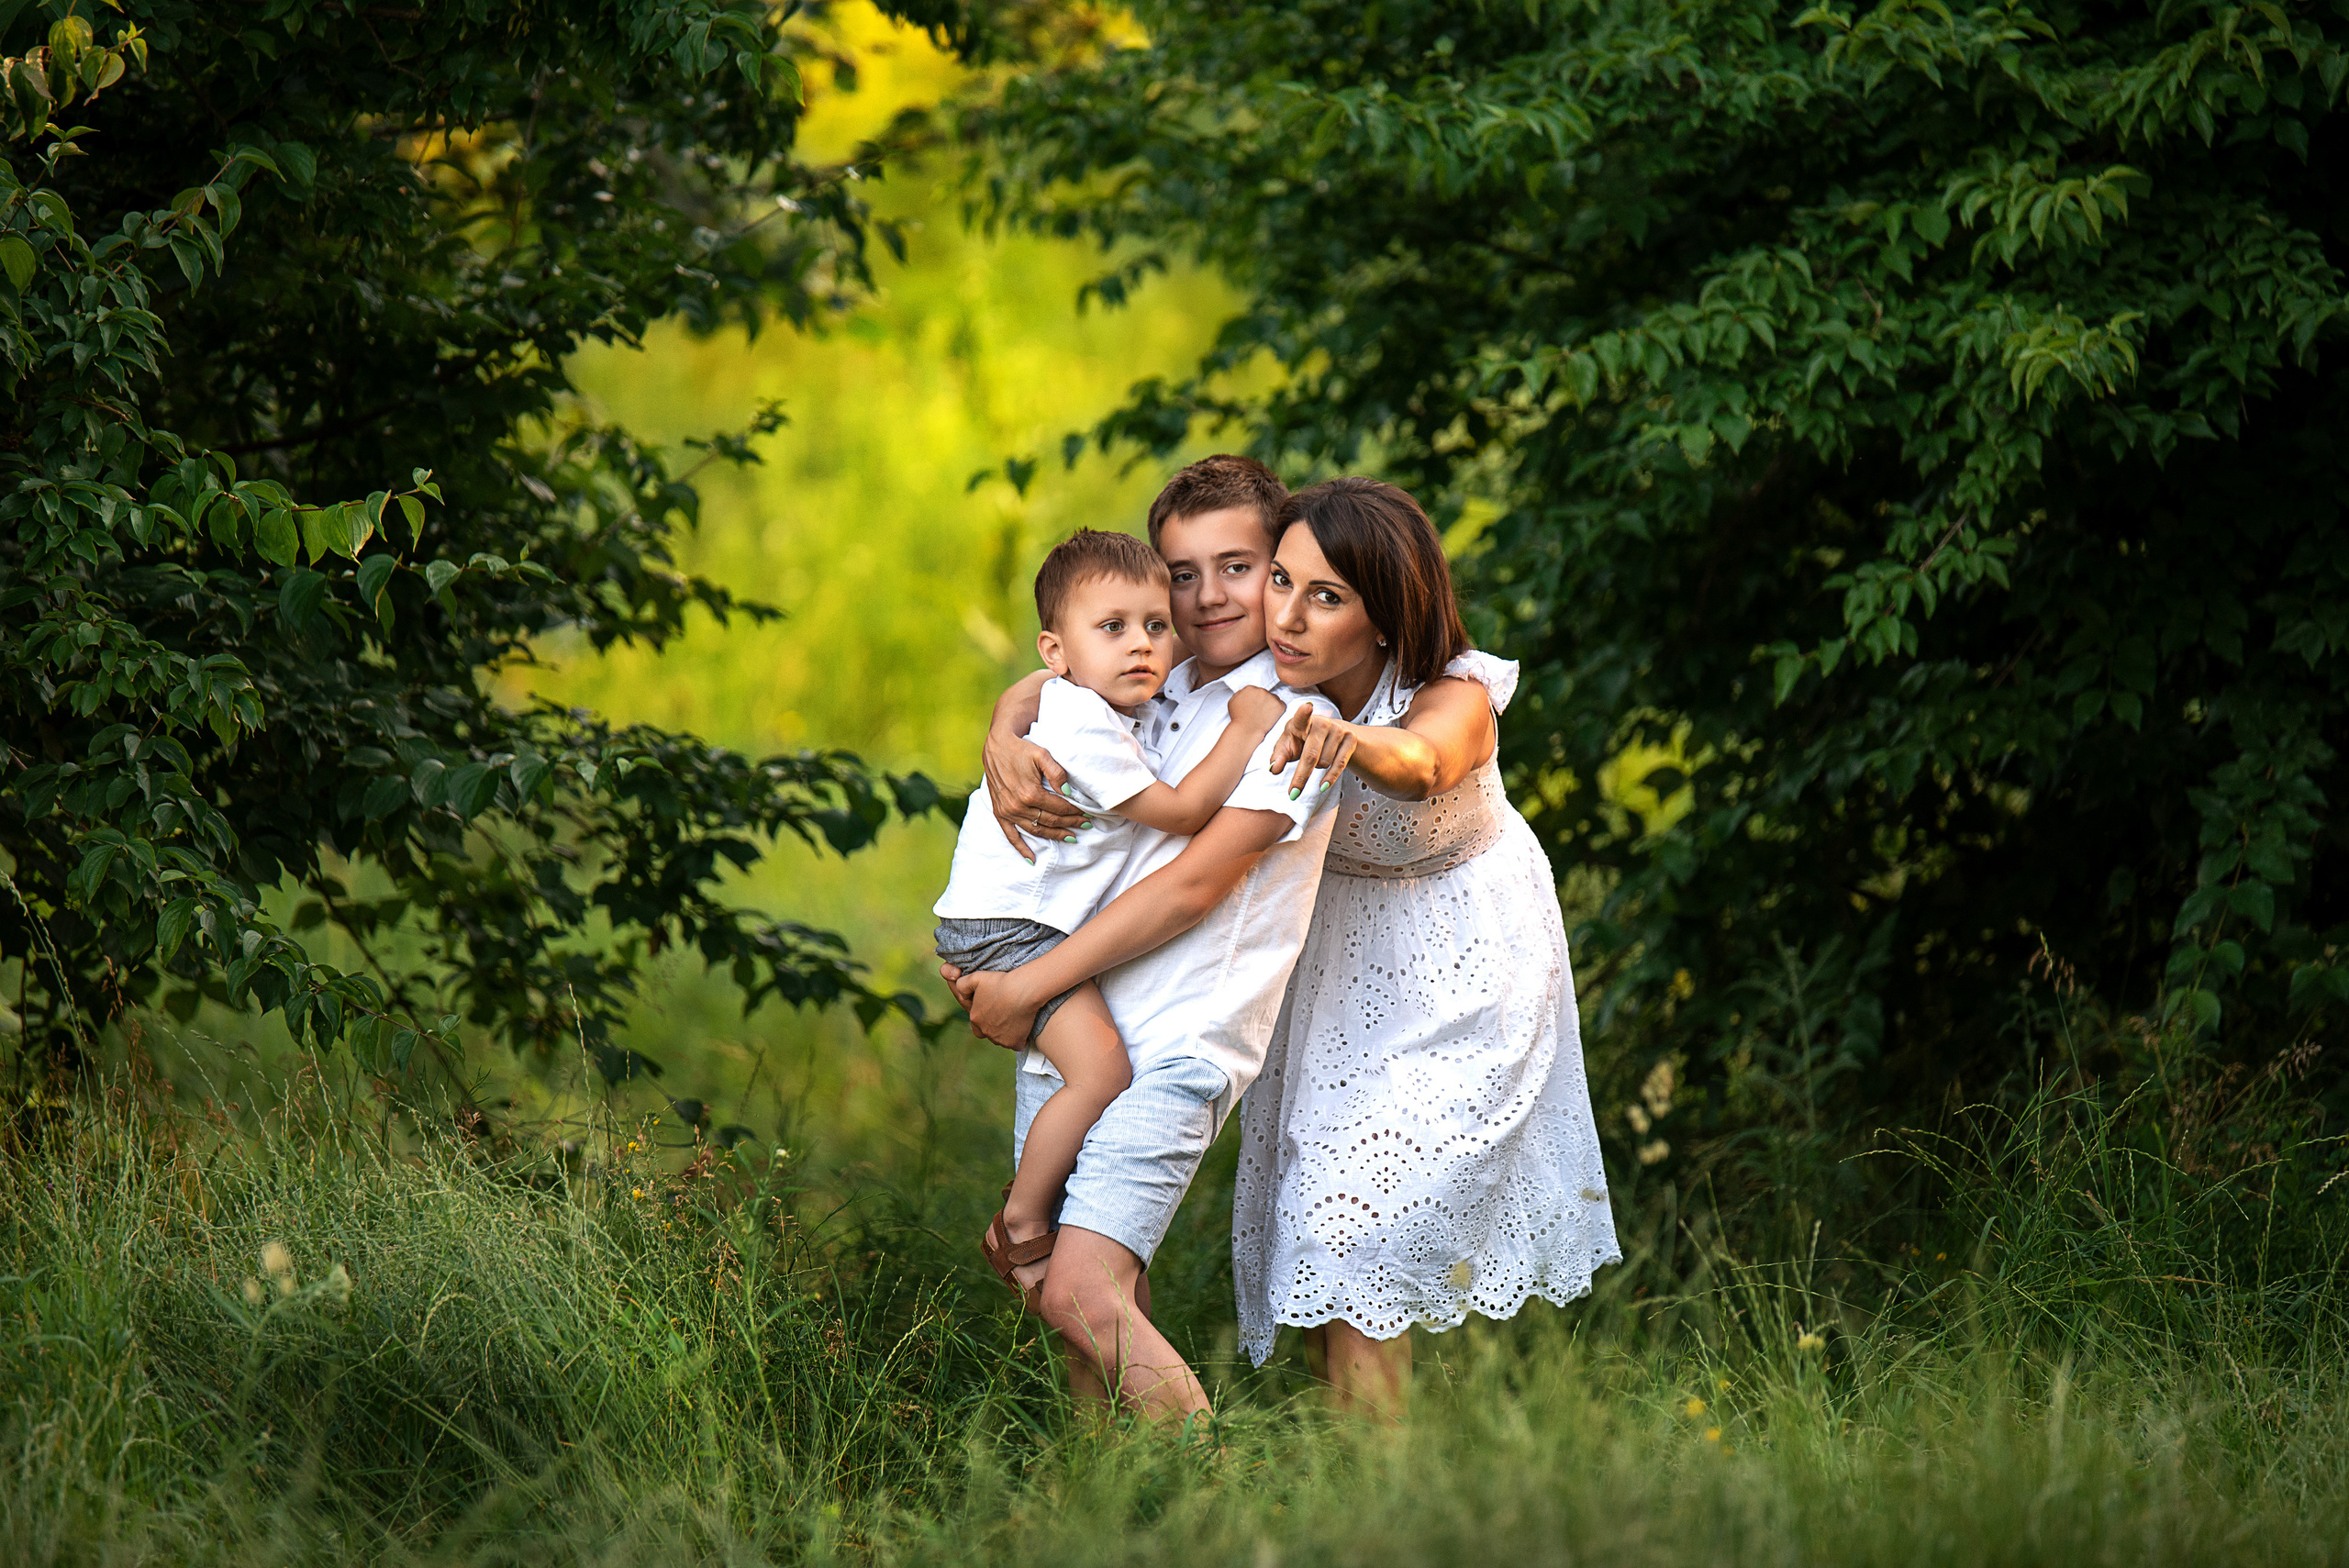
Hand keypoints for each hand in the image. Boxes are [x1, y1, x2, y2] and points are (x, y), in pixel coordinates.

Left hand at [943, 963, 1040, 1048]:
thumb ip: (962, 984)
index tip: (993, 1009)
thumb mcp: (976, 977)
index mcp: (975, 1018)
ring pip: (1001, 1039)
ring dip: (1005, 1033)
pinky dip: (1018, 1039)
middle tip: (1004, 1014)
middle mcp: (985, 1031)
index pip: (976, 1023)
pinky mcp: (1014, 1042)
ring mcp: (1000, 1039)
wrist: (1022, 990)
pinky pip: (1015, 1045)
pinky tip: (1022, 1029)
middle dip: (993, 1026)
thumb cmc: (1001, 982)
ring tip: (1014, 1019)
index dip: (984, 1017)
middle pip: (988, 1032)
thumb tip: (960, 993)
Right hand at [982, 729, 1085, 863]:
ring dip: (1054, 835)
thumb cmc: (1022, 749)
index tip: (1087, 813)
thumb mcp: (1042, 755)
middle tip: (1085, 825)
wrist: (997, 746)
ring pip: (1036, 830)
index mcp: (1030, 793)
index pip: (1059, 809)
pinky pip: (1011, 835)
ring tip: (1070, 837)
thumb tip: (1069, 792)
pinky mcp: (999, 812)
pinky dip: (1021, 848)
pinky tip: (1032, 859)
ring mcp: (1008, 811)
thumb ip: (1057, 773)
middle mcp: (1018, 806)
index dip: (1075, 812)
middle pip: (1050, 821)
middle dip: (1070, 824)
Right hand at [1227, 684, 1283, 733]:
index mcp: (1250, 688)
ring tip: (1266, 716)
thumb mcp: (1232, 702)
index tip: (1256, 707)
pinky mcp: (1279, 705)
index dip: (1257, 700)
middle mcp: (1261, 690)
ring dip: (1272, 705)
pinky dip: (1279, 711)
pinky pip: (1282, 705)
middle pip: (1266, 694)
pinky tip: (1272, 717)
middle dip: (1264, 702)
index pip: (1257, 691)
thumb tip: (1244, 692)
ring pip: (1274, 699)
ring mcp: (1271, 697)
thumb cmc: (1238, 719)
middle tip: (1261, 712)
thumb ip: (1239, 694)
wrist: (1246, 729)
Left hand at [1269, 702, 1358, 798]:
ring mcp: (1338, 730)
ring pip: (1324, 762)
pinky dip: (1330, 777)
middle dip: (1301, 776)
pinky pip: (1340, 764)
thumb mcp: (1288, 746)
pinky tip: (1322, 787)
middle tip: (1292, 794)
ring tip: (1315, 761)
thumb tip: (1273, 769)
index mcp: (1302, 721)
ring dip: (1316, 769)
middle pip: (1311, 755)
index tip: (1307, 707)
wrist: (1334, 733)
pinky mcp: (1350, 739)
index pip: (1302, 717)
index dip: (1304, 712)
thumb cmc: (1303, 740)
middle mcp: (1322, 723)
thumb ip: (1278, 756)